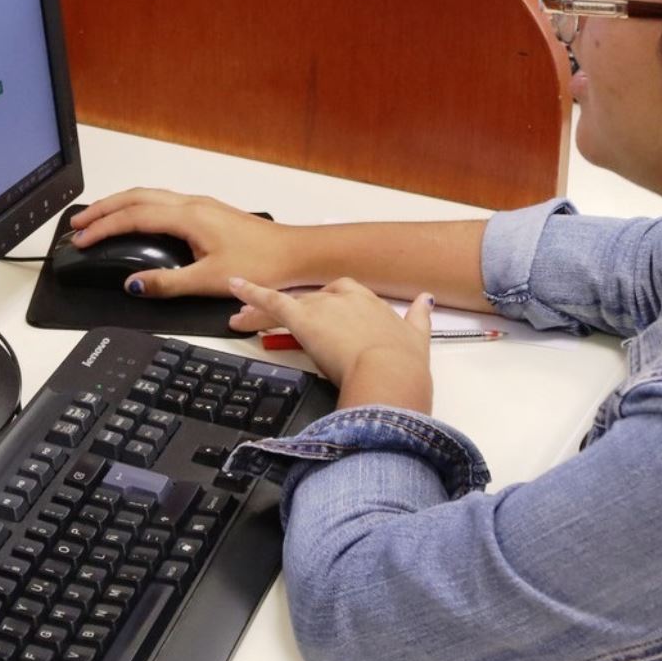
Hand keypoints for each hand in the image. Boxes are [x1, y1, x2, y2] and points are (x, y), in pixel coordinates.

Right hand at [68, 188, 300, 297]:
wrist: (296, 253)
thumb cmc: (263, 263)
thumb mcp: (210, 280)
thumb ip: (168, 283)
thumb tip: (134, 284)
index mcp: (188, 217)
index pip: (133, 217)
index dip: (103, 227)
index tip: (81, 239)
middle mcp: (192, 204)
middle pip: (135, 197)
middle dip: (103, 209)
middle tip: (78, 223)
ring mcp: (200, 205)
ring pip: (149, 195)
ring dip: (120, 205)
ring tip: (99, 219)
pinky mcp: (208, 212)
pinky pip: (162, 201)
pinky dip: (139, 207)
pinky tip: (137, 220)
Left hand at [228, 276, 434, 411]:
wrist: (390, 373)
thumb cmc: (403, 365)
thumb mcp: (418, 339)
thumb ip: (419, 318)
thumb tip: (426, 301)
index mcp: (371, 303)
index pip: (342, 299)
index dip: (327, 311)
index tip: (321, 321)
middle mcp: (345, 298)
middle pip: (311, 302)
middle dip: (294, 314)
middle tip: (277, 327)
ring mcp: (323, 306)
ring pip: (288, 305)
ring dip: (264, 312)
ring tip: (244, 318)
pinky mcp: (302, 317)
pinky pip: (271, 301)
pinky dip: (251, 292)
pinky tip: (235, 287)